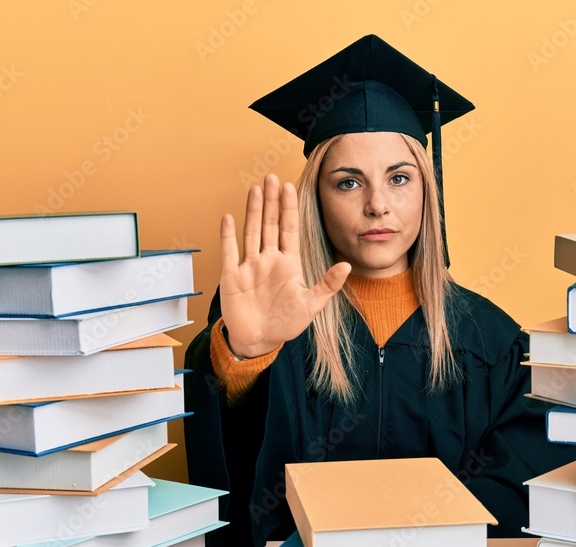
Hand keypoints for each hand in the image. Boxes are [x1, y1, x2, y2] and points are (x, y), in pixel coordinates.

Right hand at [219, 173, 350, 358]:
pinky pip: (230, 251)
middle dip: (271, 201)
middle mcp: (268, 260)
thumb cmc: (285, 324)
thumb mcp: (311, 306)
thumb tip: (346, 265)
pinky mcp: (232, 277)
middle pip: (270, 224)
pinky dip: (228, 235)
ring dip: (252, 210)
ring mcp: (249, 266)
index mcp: (288, 264)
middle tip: (271, 177)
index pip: (289, 230)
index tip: (290, 187)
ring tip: (255, 189)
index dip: (289, 208)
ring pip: (251, 232)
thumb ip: (327, 285)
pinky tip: (229, 217)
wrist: (258, 341)